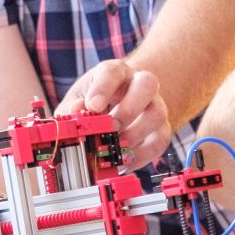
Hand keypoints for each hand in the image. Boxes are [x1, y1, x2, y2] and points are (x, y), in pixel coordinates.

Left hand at [56, 58, 172, 167]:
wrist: (117, 107)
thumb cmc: (93, 101)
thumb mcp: (78, 99)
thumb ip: (73, 106)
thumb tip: (76, 110)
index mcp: (116, 72)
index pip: (113, 72)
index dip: (103, 89)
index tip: (93, 106)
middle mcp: (140, 84)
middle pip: (147, 84)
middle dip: (128, 109)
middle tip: (110, 128)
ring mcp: (155, 106)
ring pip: (157, 114)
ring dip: (135, 134)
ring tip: (114, 147)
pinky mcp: (161, 129)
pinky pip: (159, 142)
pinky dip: (140, 155)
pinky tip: (121, 161)